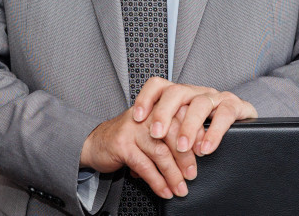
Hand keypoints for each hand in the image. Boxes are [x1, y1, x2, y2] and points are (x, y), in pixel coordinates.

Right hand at [79, 107, 193, 199]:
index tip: (204, 152)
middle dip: (185, 157)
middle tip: (192, 175)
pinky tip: (164, 191)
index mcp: (156, 107)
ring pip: (160, 152)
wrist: (95, 143)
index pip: (181, 115)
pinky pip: (144, 165)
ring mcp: (133, 128)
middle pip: (173, 132)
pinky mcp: (122, 144)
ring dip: (173, 174)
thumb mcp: (150, 131)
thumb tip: (198, 150)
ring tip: (180, 189)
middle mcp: (146, 114)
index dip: (195, 134)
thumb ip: (170, 134)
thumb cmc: (128, 138)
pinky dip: (157, 181)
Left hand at [131, 77, 257, 157]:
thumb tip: (136, 172)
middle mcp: (197, 92)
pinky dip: (214, 133)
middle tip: (157, 134)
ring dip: (189, 126)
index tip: (137, 118)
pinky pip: (225, 114)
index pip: (158, 86)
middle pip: (176, 91)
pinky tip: (206, 149)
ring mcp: (216, 97)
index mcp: (181, 96)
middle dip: (164, 113)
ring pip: (199, 103)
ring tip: (183, 148)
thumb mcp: (180, 137)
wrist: (244, 131)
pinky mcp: (236, 106)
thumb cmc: (205, 136)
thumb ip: (162, 148)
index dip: (146, 98)